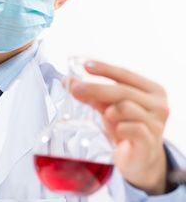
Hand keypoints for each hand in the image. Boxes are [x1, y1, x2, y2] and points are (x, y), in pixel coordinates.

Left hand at [69, 60, 168, 194]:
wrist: (141, 160)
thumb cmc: (126, 127)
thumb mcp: (109, 107)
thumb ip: (92, 95)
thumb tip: (67, 81)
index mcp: (151, 90)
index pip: (125, 74)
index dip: (105, 69)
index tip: (86, 65)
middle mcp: (159, 104)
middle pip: (123, 90)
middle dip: (96, 88)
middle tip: (76, 88)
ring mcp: (156, 124)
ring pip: (126, 108)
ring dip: (110, 111)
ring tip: (107, 117)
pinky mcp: (150, 142)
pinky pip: (133, 128)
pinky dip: (120, 128)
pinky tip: (117, 132)